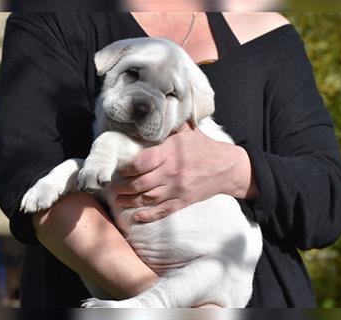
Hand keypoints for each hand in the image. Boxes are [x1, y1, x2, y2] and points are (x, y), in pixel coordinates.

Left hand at [111, 122, 257, 221]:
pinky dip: (148, 215)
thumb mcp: (187, 132)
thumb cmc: (204, 148)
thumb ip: (168, 128)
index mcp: (170, 153)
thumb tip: (152, 116)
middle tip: (114, 188)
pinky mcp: (184, 201)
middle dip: (123, 187)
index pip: (141, 163)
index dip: (126, 169)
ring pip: (148, 198)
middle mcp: (172, 172)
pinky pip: (163, 211)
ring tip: (119, 201)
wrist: (227, 168)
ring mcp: (178, 189)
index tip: (120, 171)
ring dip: (131, 201)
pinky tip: (136, 217)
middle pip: (141, 183)